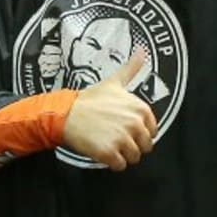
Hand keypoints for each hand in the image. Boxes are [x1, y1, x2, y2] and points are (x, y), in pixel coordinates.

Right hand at [62, 49, 157, 170]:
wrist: (64, 113)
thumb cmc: (88, 100)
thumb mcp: (113, 82)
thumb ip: (131, 69)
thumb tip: (143, 51)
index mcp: (140, 108)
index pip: (152, 132)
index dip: (137, 132)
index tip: (122, 128)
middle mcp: (134, 123)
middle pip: (144, 147)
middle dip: (130, 145)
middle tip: (113, 136)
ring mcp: (123, 138)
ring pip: (133, 158)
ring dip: (121, 155)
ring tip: (106, 142)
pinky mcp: (110, 153)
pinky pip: (120, 166)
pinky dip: (111, 163)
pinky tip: (101, 151)